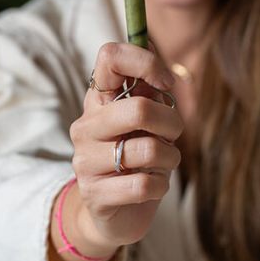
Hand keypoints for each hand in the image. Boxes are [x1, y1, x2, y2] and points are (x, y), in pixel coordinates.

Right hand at [58, 42, 181, 260]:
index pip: (110, 56)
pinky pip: (144, 184)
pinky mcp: (95, 194)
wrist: (114, 213)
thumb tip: (154, 47)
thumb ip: (150, 90)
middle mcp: (86, 125)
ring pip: (147, 149)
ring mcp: (86, 160)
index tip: (165, 83)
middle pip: (139, 109)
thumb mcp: (146, 121)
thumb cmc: (136, 158)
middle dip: (171, 123)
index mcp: (99, 100)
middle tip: (173, 135)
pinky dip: (160, 186)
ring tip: (163, 163)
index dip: (145, 62)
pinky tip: (152, 186)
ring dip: (170, 158)